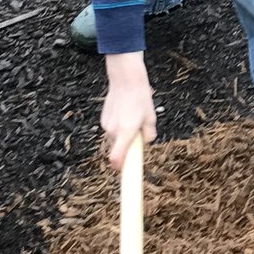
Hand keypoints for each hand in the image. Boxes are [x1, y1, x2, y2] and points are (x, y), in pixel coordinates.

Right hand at [101, 52, 154, 170]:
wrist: (125, 79)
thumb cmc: (140, 98)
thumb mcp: (151, 118)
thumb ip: (149, 135)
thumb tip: (145, 142)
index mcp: (126, 133)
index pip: (117, 159)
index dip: (121, 169)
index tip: (125, 174)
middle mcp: (113, 131)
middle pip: (119, 149)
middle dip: (128, 146)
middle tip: (138, 132)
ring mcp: (106, 125)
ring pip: (115, 139)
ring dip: (123, 136)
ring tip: (133, 118)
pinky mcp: (103, 119)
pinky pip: (112, 130)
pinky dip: (118, 127)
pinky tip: (125, 112)